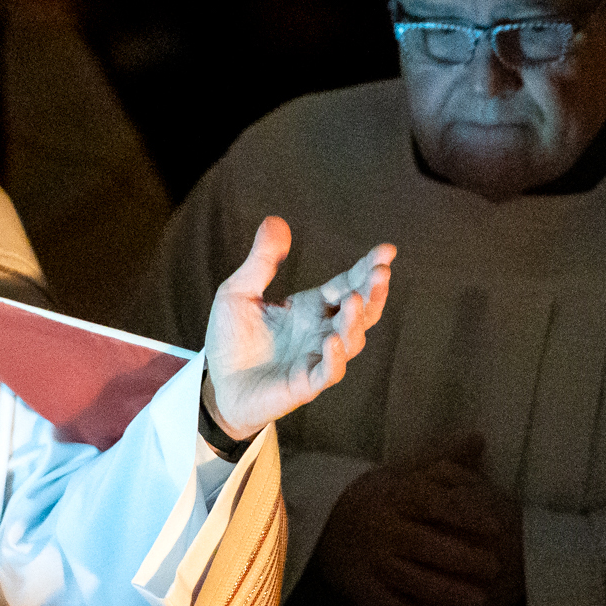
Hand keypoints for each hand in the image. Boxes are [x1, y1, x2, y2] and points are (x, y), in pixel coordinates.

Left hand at [203, 217, 393, 438]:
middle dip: (373, 292)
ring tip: (353, 300)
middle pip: (360, 311)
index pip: (348, 284)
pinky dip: (335, 359)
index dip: (368, 268)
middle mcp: (322, 331)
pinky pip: (327, 373)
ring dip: (355, 322)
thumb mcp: (239, 292)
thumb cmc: (231, 340)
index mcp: (312, 307)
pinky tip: (333, 341)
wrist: (218, 386)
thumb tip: (275, 220)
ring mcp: (317, 358)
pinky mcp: (305, 385)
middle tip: (381, 272)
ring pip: (351, 341)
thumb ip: (261, 261)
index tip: (387, 251)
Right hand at [312, 435, 522, 605]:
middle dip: (461, 558)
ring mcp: (370, 560)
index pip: (434, 504)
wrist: (322, 520)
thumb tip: (478, 437)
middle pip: (425, 545)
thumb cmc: (379, 496)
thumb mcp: (405, 472)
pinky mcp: (360, 587)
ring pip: (410, 578)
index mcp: (397, 495)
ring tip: (478, 602)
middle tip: (495, 569)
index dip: (466, 516)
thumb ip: (444, 460)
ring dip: (445, 592)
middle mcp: (383, 527)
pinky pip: (389, 605)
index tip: (497, 528)